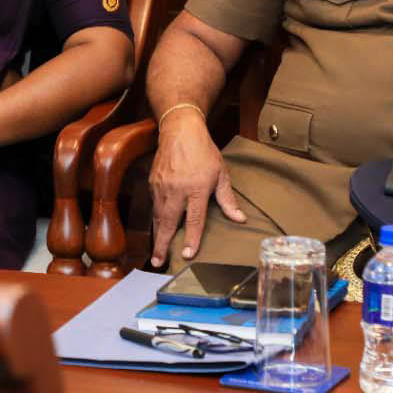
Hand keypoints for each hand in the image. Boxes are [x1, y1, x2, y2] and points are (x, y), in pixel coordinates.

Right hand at [148, 107, 245, 267]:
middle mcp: (177, 189)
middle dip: (162, 244)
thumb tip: (239, 219)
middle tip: (157, 262)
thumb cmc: (204, 152)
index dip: (191, 238)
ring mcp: (162, 186)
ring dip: (156, 235)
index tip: (187, 254)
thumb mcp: (221, 174)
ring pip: (157, 215)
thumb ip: (227, 199)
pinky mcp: (152, 182)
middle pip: (168, 222)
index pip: (194, 219)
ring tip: (156, 252)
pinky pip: (153, 205)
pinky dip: (154, 219)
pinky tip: (157, 229)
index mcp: (197, 188)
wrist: (180, 131)